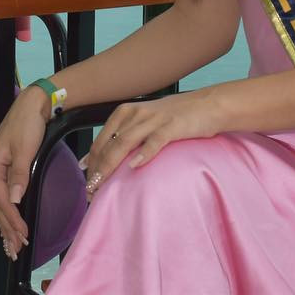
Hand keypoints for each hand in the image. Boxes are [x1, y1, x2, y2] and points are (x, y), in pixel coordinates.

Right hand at [0, 86, 50, 260]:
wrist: (32, 104)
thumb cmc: (27, 124)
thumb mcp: (24, 150)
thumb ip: (19, 176)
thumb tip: (14, 201)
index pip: (1, 201)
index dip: (12, 221)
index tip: (23, 236)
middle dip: (6, 229)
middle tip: (15, 250)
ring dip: (5, 224)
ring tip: (11, 244)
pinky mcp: (2, 168)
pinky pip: (1, 196)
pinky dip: (5, 212)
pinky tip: (7, 223)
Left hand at [82, 90, 220, 199]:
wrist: (208, 104)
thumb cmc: (176, 116)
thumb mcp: (146, 120)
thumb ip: (126, 135)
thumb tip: (106, 157)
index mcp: (126, 112)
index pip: (101, 140)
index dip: (91, 162)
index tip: (87, 181)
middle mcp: (136, 114)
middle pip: (109, 144)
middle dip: (97, 169)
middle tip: (90, 190)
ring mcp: (154, 119)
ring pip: (125, 143)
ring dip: (110, 165)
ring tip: (102, 184)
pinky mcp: (172, 126)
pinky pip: (154, 140)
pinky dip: (143, 153)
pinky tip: (134, 166)